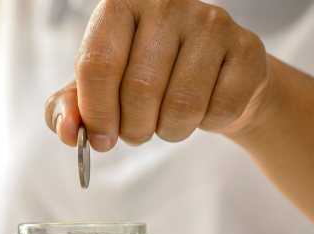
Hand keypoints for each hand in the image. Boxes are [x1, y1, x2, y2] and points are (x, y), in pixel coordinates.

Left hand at [45, 0, 269, 150]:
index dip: (96, 113)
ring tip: (166, 122)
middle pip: (139, 88)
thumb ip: (68, 109)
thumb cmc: (143, 80)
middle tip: (136, 133)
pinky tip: (203, 110)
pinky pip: (220, 109)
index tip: (100, 139)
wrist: (211, 79)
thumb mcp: (95, 91)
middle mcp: (166, 3)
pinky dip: (206, 125)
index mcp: (119, 5)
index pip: (96, 64)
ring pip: (182, 104)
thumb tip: (66, 131)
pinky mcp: (247, 47)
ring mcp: (211, 21)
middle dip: (133, 128)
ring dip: (169, 131)